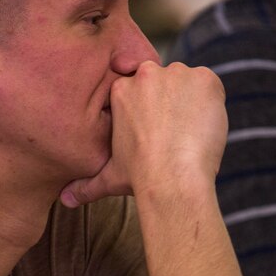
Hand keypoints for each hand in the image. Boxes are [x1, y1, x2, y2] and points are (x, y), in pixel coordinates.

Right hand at [60, 61, 227, 207]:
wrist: (172, 179)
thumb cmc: (139, 177)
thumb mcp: (107, 177)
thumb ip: (85, 185)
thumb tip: (64, 201)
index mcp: (121, 90)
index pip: (141, 89)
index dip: (151, 110)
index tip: (155, 130)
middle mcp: (147, 75)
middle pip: (164, 81)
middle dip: (169, 102)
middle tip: (173, 132)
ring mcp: (177, 74)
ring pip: (188, 82)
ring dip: (190, 100)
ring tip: (189, 131)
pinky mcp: (205, 79)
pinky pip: (210, 84)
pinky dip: (211, 101)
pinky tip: (202, 125)